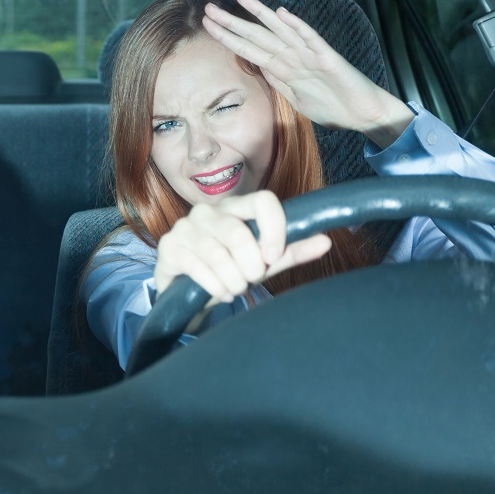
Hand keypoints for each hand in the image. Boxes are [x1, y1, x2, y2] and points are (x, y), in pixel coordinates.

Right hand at [154, 191, 332, 302]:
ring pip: (218, 254)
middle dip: (251, 266)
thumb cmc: (229, 271)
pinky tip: (220, 293)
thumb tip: (325, 241)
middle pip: (238, 233)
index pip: (262, 200)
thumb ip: (291, 251)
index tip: (274, 256)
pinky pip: (197, 267)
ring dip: (233, 279)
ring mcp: (185, 227)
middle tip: (252, 280)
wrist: (187, 293)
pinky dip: (215, 286)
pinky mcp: (169, 248)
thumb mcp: (263, 263)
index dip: (274, 228)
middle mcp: (208, 212)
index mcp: (235, 208)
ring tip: (236, 288)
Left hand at [202, 0, 412, 148]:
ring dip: (261, 15)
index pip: (249, 49)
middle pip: (258, 36)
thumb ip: (278, 81)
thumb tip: (258, 67)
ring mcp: (310, 55)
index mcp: (283, 68)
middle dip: (233, 23)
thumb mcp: (295, 97)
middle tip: (208, 8)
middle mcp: (293, 57)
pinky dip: (297, 26)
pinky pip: (310, 40)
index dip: (228, 37)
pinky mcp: (328, 58)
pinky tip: (282, 14)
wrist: (363, 114)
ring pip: (280, 31)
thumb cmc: (332, 105)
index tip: (207, 25)